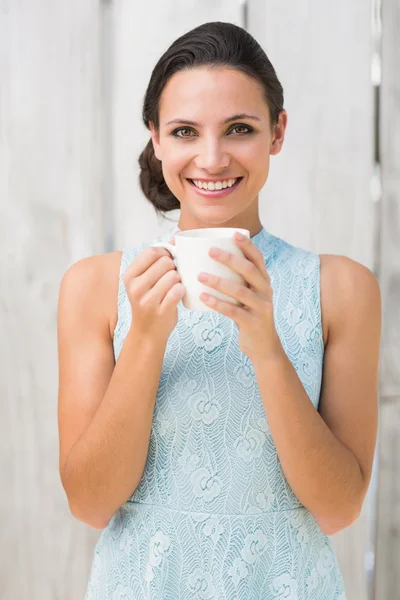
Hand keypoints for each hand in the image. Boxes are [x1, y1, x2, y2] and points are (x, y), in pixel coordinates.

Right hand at [123, 236, 184, 342]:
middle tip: (171, 277)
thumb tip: (177, 234)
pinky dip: (182, 291)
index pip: (152, 252)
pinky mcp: (160, 311)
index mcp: (129, 275)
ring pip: (173, 275)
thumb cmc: (150, 301)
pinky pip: (178, 290)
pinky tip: (177, 296)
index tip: (168, 261)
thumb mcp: (145, 280)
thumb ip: (158, 258)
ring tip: (173, 287)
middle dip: (174, 267)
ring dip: (179, 280)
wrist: (147, 333)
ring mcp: (147, 300)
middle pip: (165, 262)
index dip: (165, 253)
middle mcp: (135, 287)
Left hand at [197, 232, 282, 360]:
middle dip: (229, 258)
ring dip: (218, 281)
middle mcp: (265, 291)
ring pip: (240, 291)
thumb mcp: (248, 295)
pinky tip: (203, 297)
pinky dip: (217, 303)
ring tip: (200, 275)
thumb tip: (209, 260)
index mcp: (264, 281)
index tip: (233, 233)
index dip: (247, 245)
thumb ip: (237, 280)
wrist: (263, 345)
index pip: (258, 258)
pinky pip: (233, 311)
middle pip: (249, 270)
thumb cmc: (248, 314)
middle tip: (210, 251)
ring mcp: (261, 307)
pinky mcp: (253, 323)